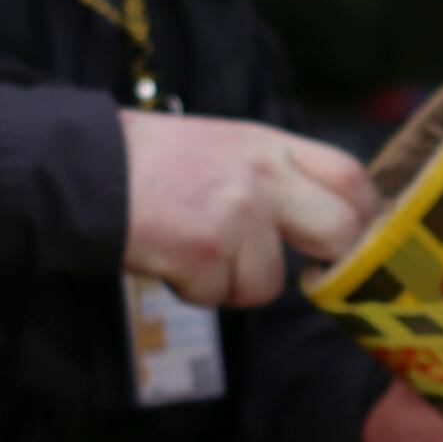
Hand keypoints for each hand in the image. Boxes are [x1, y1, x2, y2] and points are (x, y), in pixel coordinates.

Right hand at [120, 111, 375, 306]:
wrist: (80, 167)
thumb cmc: (147, 163)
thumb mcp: (222, 146)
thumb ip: (273, 175)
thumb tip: (320, 221)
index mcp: (269, 144)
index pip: (350, 176)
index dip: (362, 216)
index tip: (352, 241)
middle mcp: (264, 175)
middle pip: (340, 232)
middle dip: (327, 264)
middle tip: (304, 273)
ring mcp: (240, 213)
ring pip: (269, 284)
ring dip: (231, 283)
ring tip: (191, 250)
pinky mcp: (209, 251)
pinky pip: (221, 296)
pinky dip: (193, 290)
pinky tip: (167, 257)